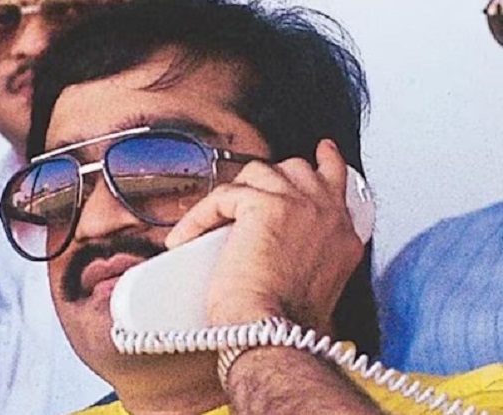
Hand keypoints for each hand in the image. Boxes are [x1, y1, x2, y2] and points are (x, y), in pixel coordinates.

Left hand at [165, 139, 363, 333]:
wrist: (272, 335)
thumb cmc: (287, 325)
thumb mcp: (317, 285)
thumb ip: (311, 254)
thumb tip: (279, 245)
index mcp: (342, 235)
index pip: (337, 183)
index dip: (327, 164)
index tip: (324, 153)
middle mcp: (327, 214)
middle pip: (298, 168)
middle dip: (272, 175)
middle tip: (249, 189)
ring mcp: (299, 205)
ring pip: (258, 174)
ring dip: (232, 197)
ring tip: (211, 225)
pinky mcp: (264, 205)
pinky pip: (223, 196)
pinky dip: (200, 216)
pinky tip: (187, 237)